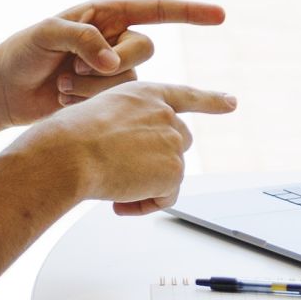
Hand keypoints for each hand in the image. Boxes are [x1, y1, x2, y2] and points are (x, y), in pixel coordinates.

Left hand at [0, 0, 227, 127]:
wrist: (5, 91)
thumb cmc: (22, 53)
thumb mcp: (46, 34)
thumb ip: (83, 38)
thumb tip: (112, 60)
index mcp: (106, 15)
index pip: (157, 9)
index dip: (190, 12)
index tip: (220, 16)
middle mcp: (115, 40)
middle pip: (144, 49)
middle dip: (113, 64)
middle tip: (74, 71)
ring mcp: (113, 71)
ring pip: (133, 81)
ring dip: (95, 88)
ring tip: (63, 88)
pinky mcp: (108, 99)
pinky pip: (121, 102)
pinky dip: (92, 103)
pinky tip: (66, 101)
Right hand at [34, 79, 239, 215]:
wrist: (68, 154)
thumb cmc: (68, 138)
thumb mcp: (99, 116)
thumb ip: (126, 126)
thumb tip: (131, 154)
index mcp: (144, 94)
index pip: (185, 95)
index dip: (210, 100)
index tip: (232, 103)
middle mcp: (164, 113)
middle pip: (178, 145)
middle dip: (156, 164)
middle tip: (121, 177)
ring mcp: (172, 140)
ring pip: (170, 175)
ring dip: (144, 188)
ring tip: (112, 188)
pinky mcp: (174, 170)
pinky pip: (165, 198)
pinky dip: (144, 205)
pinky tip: (120, 201)